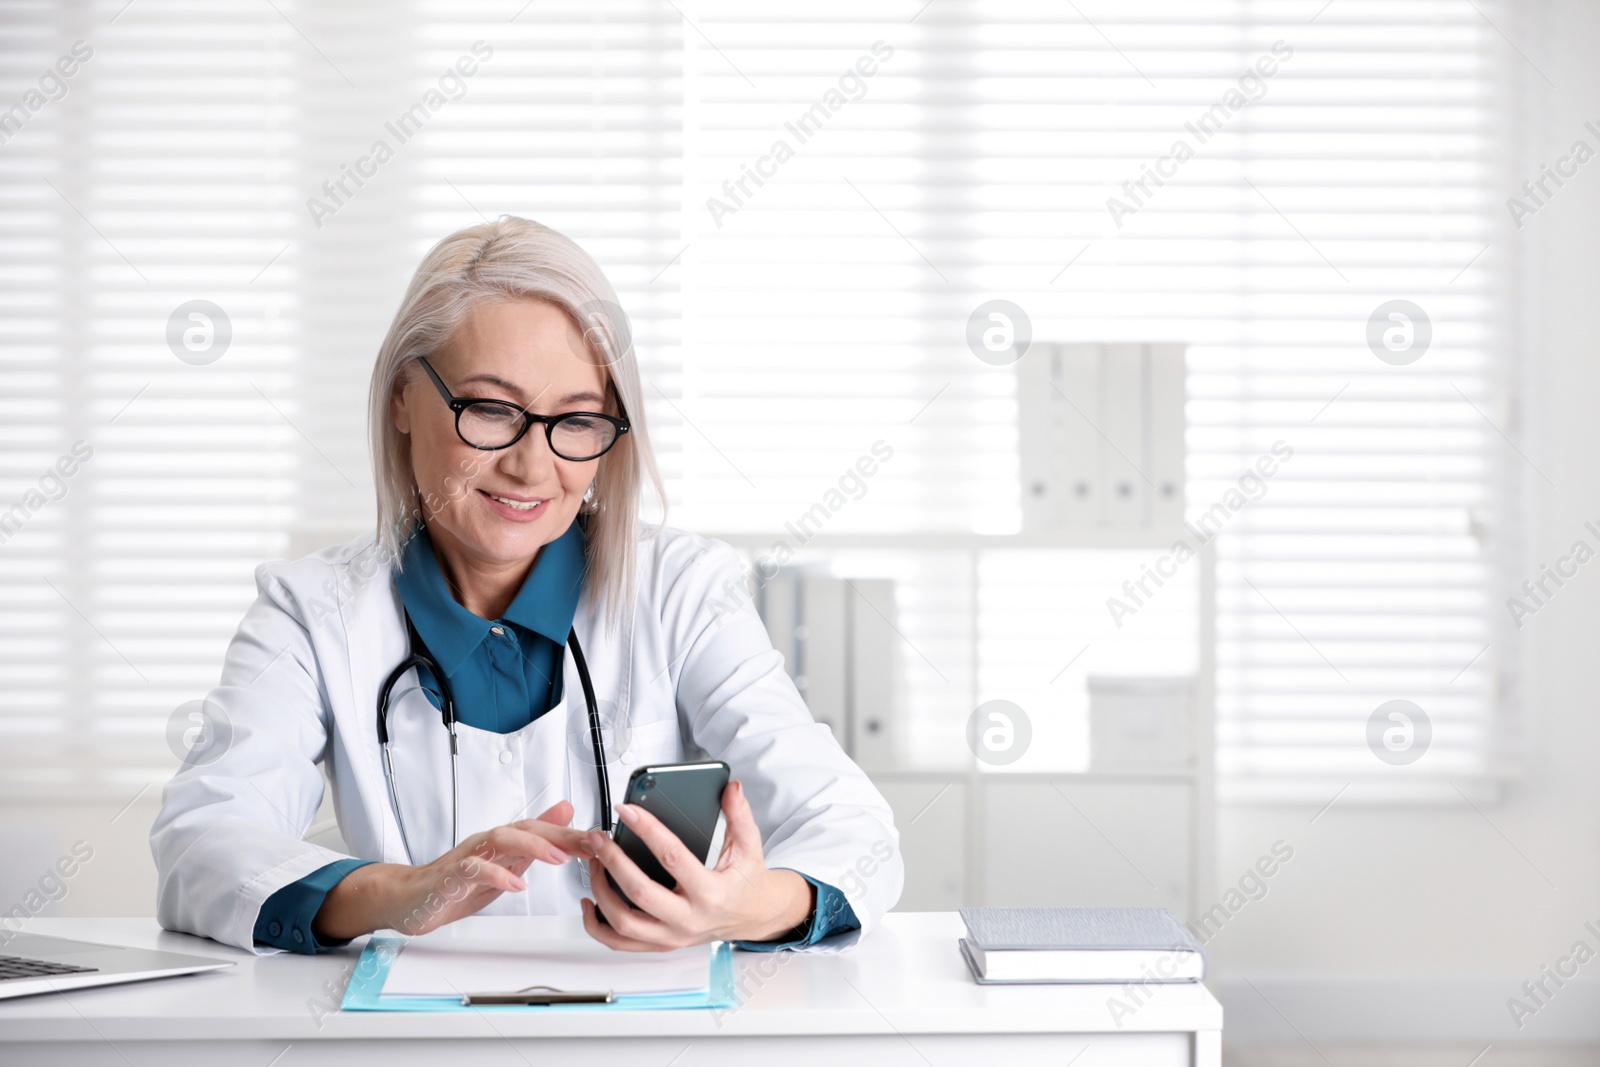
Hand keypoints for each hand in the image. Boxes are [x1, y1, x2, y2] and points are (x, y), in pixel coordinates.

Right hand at [312, 800, 587, 940]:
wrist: (410, 899)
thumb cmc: (458, 882)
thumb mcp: (506, 863)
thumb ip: (536, 841)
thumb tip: (567, 815)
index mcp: (504, 843)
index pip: (544, 831)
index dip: (574, 835)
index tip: (604, 841)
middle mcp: (488, 843)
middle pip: (528, 828)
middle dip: (562, 834)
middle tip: (591, 844)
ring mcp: (469, 856)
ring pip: (502, 839)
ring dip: (533, 846)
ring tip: (558, 859)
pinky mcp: (451, 875)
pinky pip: (474, 869)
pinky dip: (497, 875)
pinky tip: (516, 883)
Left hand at [579, 780, 813, 950]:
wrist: (751, 916)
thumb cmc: (746, 881)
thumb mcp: (749, 846)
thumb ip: (739, 816)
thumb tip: (731, 789)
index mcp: (711, 892)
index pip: (673, 857)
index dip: (647, 830)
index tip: (627, 811)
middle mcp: (689, 919)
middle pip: (640, 893)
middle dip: (613, 862)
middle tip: (598, 838)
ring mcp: (672, 936)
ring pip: (624, 922)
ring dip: (601, 891)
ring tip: (595, 863)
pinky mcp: (661, 944)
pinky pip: (620, 943)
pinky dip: (597, 925)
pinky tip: (590, 901)